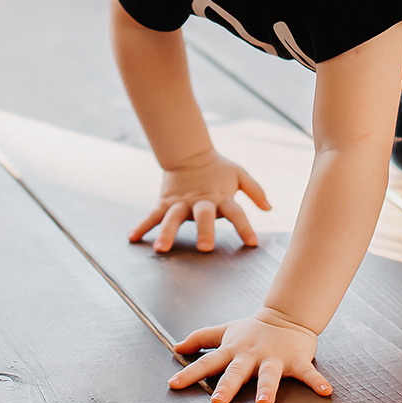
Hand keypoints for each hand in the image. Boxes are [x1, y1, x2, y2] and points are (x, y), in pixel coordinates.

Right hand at [128, 153, 271, 252]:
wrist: (189, 153)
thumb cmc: (218, 169)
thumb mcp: (239, 175)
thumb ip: (255, 191)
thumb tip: (269, 208)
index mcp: (221, 196)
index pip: (236, 212)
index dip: (245, 227)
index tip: (253, 242)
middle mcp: (201, 201)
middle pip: (204, 216)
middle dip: (205, 231)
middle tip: (206, 248)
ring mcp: (181, 202)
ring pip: (172, 217)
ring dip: (167, 233)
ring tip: (161, 249)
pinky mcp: (165, 202)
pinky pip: (152, 215)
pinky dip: (142, 226)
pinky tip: (132, 238)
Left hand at [170, 310, 333, 402]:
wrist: (287, 315)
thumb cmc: (252, 329)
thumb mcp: (226, 332)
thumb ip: (201, 339)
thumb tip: (176, 348)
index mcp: (233, 351)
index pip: (207, 363)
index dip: (189, 374)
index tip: (173, 385)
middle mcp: (251, 356)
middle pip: (236, 372)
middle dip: (227, 386)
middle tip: (218, 402)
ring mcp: (274, 358)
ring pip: (269, 375)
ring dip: (267, 388)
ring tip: (264, 402)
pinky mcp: (296, 359)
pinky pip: (307, 373)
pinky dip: (317, 382)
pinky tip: (326, 392)